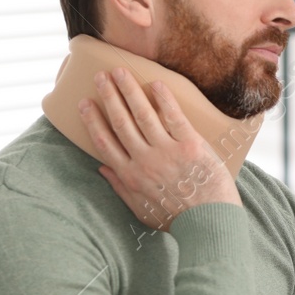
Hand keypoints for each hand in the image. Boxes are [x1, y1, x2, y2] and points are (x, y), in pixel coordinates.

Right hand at [79, 67, 240, 231]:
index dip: (92, 120)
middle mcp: (144, 161)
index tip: (85, 103)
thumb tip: (102, 169)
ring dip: (129, 90)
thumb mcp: (141, 210)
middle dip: (109, 96)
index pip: (105, 142)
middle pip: (120, 122)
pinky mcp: (190, 145)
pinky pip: (173, 116)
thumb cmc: (176, 219)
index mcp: (130, 176)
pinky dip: (164, 99)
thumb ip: (120, 188)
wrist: (209, 223)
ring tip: (121, 71)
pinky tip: (156, 83)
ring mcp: (166, 151)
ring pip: (142, 114)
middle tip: (101, 76)